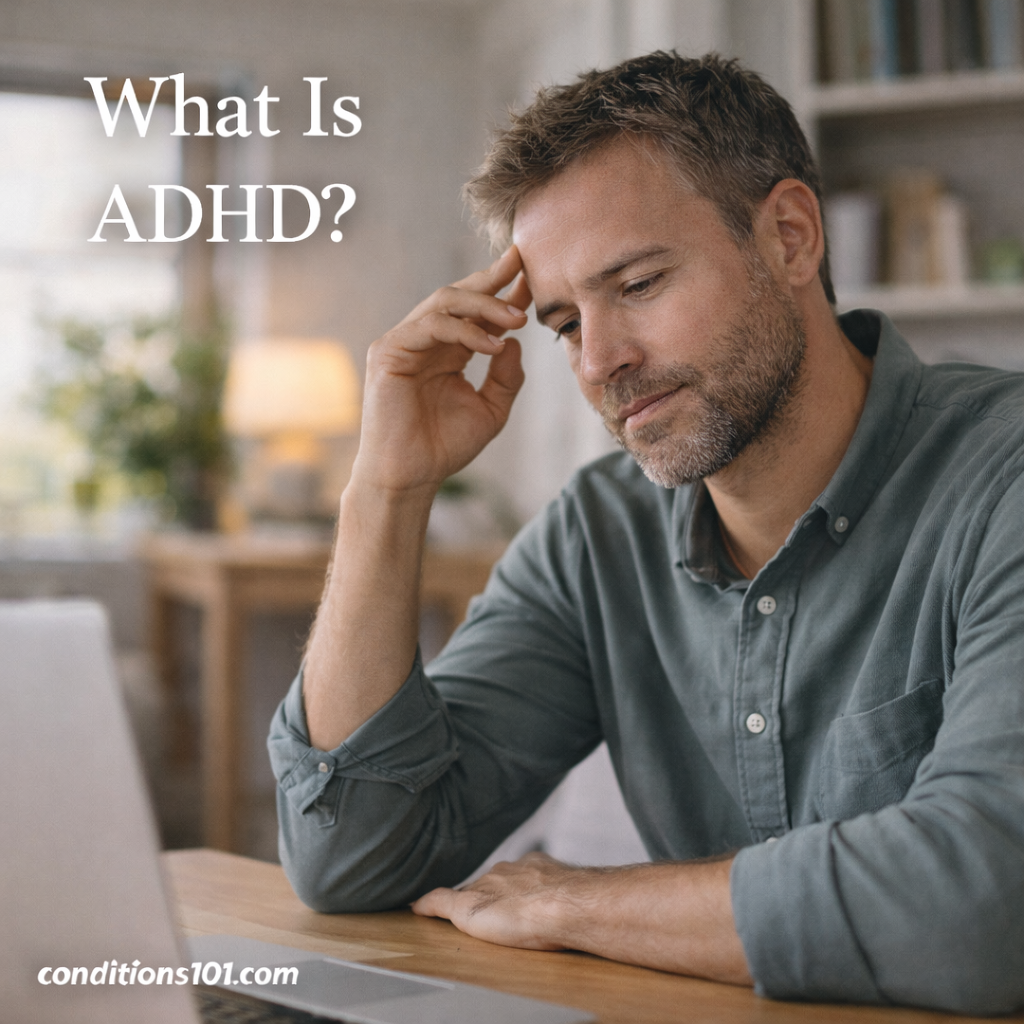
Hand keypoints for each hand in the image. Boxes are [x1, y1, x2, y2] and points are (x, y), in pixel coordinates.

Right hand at [353, 246, 530, 495]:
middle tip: (521, 263)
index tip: (532, 276)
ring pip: (444, 301)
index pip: (477, 311)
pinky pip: (430, 325)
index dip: (504, 291)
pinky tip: (492, 344)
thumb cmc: (444, 447)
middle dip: (491, 277)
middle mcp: (425, 340)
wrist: (411, 477)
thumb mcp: (491, 410)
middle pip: (458, 295)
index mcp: (448, 350)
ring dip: (484, 305)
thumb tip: (513, 341)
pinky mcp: (389, 352)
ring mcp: (404, 342)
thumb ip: (506, 377)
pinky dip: (464, 330)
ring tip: (517, 318)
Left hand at [412, 851, 752, 984]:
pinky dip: (430, 904)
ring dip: (458, 899)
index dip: (510, 884)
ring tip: (441, 905)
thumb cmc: (591, 903)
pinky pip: (441, 903)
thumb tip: (646, 902)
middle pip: (489, 880)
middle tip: (478, 903)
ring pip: (467, 892)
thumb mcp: (593, 893)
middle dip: (483, 889)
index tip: (509, 890)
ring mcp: (488, 889)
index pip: (516, 873)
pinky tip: (416, 907)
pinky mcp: (470, 910)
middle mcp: (509, 871)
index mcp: (536, 866)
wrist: (572, 906)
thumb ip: (600, 894)